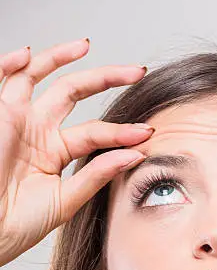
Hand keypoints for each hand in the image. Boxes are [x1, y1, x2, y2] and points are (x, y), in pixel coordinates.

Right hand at [0, 38, 152, 266]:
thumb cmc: (21, 223)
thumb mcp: (67, 198)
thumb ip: (98, 175)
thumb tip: (136, 154)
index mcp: (57, 151)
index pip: (96, 132)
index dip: (122, 131)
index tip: (148, 133)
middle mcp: (39, 130)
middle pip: (74, 91)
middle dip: (106, 78)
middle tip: (136, 71)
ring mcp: (19, 120)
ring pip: (40, 75)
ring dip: (61, 57)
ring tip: (86, 45)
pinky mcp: (0, 115)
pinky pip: (5, 80)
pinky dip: (13, 64)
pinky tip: (29, 54)